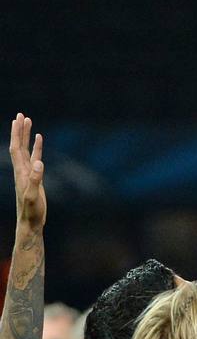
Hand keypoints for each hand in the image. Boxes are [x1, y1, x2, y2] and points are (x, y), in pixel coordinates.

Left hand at [9, 114, 44, 229]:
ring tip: (29, 121)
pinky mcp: (35, 177)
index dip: (16, 134)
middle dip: (19, 130)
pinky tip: (39, 139)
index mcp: (21, 172)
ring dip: (26, 135)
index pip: (16, 148)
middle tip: (21, 115)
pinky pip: (35, 157)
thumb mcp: (33, 197)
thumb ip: (36, 181)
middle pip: (18, 146)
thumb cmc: (31, 212)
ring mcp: (28, 173)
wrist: (30, 223)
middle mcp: (22, 170)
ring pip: (25, 149)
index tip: (18, 119)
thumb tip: (39, 162)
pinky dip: (37, 146)